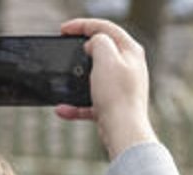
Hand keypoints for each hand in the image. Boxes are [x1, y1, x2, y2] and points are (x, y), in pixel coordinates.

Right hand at [55, 18, 155, 158]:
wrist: (123, 132)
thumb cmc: (117, 96)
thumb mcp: (106, 59)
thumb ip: (99, 42)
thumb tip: (93, 44)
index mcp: (130, 51)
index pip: (106, 28)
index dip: (83, 25)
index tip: (63, 30)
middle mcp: (129, 67)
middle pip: (101, 50)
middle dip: (80, 50)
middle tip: (64, 48)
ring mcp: (121, 87)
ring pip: (93, 76)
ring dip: (75, 80)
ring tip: (63, 81)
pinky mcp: (113, 105)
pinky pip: (89, 101)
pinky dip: (75, 105)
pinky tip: (62, 109)